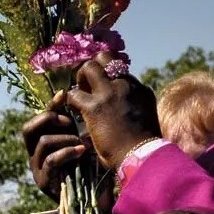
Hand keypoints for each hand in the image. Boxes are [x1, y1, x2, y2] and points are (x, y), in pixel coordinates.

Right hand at [22, 96, 87, 198]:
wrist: (94, 196)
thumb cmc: (87, 165)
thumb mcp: (76, 137)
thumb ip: (68, 120)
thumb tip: (65, 92)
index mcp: (39, 144)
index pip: (35, 120)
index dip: (47, 106)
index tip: (64, 95)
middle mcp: (33, 155)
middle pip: (27, 129)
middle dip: (48, 119)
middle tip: (69, 122)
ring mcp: (37, 169)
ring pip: (43, 142)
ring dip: (66, 138)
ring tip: (82, 143)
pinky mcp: (43, 182)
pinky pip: (51, 159)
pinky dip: (67, 152)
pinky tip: (81, 151)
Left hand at [63, 54, 160, 170]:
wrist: (141, 155)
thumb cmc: (142, 145)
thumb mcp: (144, 117)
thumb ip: (134, 106)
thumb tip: (124, 110)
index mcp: (139, 89)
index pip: (119, 69)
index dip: (106, 75)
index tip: (99, 86)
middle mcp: (126, 85)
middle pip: (105, 58)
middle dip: (91, 68)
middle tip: (85, 84)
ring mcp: (110, 93)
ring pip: (89, 67)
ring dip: (79, 79)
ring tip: (78, 96)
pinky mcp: (95, 107)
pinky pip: (73, 94)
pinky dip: (69, 101)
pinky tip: (72, 111)